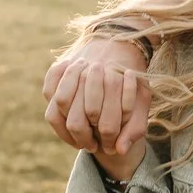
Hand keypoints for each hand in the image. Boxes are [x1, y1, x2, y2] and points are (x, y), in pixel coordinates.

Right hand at [41, 39, 151, 161]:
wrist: (119, 42)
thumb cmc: (132, 77)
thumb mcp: (143, 100)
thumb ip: (135, 127)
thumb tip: (119, 151)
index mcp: (115, 78)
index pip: (106, 123)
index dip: (107, 140)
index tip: (110, 148)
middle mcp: (91, 70)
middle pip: (79, 118)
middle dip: (85, 138)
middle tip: (91, 145)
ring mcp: (72, 65)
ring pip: (60, 106)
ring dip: (67, 129)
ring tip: (78, 139)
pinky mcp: (59, 65)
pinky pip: (49, 92)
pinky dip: (55, 112)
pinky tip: (66, 123)